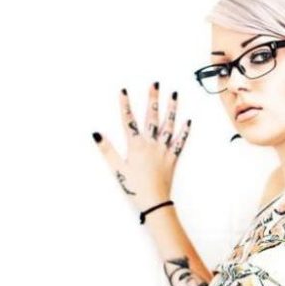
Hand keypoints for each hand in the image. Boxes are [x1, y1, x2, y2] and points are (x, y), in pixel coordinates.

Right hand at [93, 82, 190, 214]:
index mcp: (136, 146)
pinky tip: (188, 121)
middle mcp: (151, 144)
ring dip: (171, 109)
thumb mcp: (117, 169)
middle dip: (153, 99)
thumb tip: (96, 134)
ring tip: (174, 95)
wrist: (154, 201)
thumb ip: (107, 150)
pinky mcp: (173, 159)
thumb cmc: (135, 187)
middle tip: (155, 84)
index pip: (128, 121)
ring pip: (168, 126)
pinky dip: (185, 132)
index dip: (125, 105)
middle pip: (152, 117)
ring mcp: (164, 150)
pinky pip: (180, 143)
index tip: (123, 90)